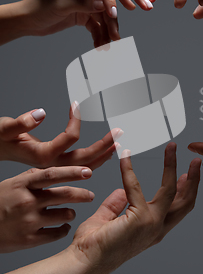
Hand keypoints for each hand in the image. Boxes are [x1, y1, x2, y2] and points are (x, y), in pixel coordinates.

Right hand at [0, 103, 118, 168]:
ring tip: (118, 143)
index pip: (69, 138)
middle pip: (84, 158)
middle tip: (119, 132)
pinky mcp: (55, 169)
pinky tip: (104, 155)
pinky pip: (79, 168)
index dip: (75, 120)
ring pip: (84, 166)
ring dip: (103, 154)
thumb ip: (20, 122)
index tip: (75, 104)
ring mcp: (54, 170)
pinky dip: (94, 161)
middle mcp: (51, 166)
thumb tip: (40, 113)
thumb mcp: (3, 129)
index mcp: (42, 156)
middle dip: (104, 145)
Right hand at [0, 166, 94, 251]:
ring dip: (71, 213)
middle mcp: (26, 202)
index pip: (52, 174)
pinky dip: (63, 230)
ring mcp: (28, 222)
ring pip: (64, 215)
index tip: (88, 172)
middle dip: (82, 194)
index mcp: (22, 184)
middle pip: (63, 194)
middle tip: (90, 195)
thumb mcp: (12, 184)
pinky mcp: (28, 240)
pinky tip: (63, 227)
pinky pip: (56, 234)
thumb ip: (34, 178)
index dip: (72, 172)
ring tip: (70, 212)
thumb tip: (61, 170)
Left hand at [21, 0, 131, 46]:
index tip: (130, 8)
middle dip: (115, 20)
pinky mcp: (84, 15)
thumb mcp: (60, 5)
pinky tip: (99, 46)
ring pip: (104, 17)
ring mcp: (86, 3)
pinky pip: (97, 25)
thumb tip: (102, 3)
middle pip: (108, 3)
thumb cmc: (39, 7)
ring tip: (108, 45)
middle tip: (118, 35)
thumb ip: (81, 3)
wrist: (27, 20)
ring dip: (107, 31)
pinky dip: (99, 35)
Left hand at [69, 143, 200, 273]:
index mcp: (153, 230)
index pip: (177, 208)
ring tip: (173, 148)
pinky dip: (129, 169)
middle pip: (185, 202)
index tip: (186, 175)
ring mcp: (152, 224)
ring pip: (171, 190)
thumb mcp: (107, 220)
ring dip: (173, 166)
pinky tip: (125, 156)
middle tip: (196, 161)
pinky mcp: (140, 219)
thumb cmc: (92, 247)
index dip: (185, 190)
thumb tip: (122, 192)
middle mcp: (157, 228)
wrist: (83, 263)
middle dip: (193, 180)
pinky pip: (135, 186)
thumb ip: (116, 205)